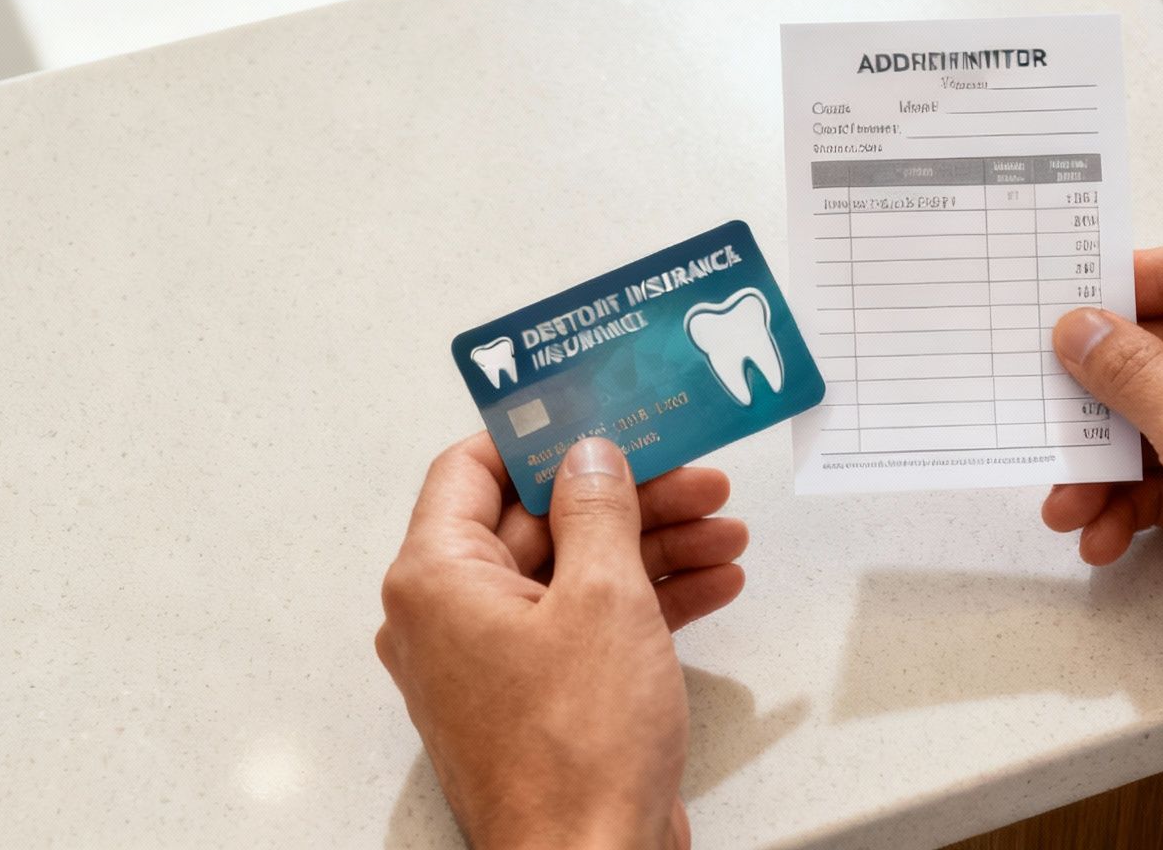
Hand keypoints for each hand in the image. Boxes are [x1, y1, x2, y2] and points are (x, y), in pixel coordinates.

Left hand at [377, 435, 746, 849]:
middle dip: (627, 495)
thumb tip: (589, 454)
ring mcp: (495, 662)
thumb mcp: (603, 598)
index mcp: (437, 580)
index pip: (471, 469)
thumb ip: (598, 509)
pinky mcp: (539, 699)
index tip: (601, 411)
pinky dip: (647, 601)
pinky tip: (713, 581)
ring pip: (574, 573)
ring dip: (652, 545)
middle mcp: (452, 617)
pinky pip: (587, 625)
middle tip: (697, 476)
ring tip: (725, 529)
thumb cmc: (577, 750)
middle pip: (539, 520)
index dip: (540, 434)